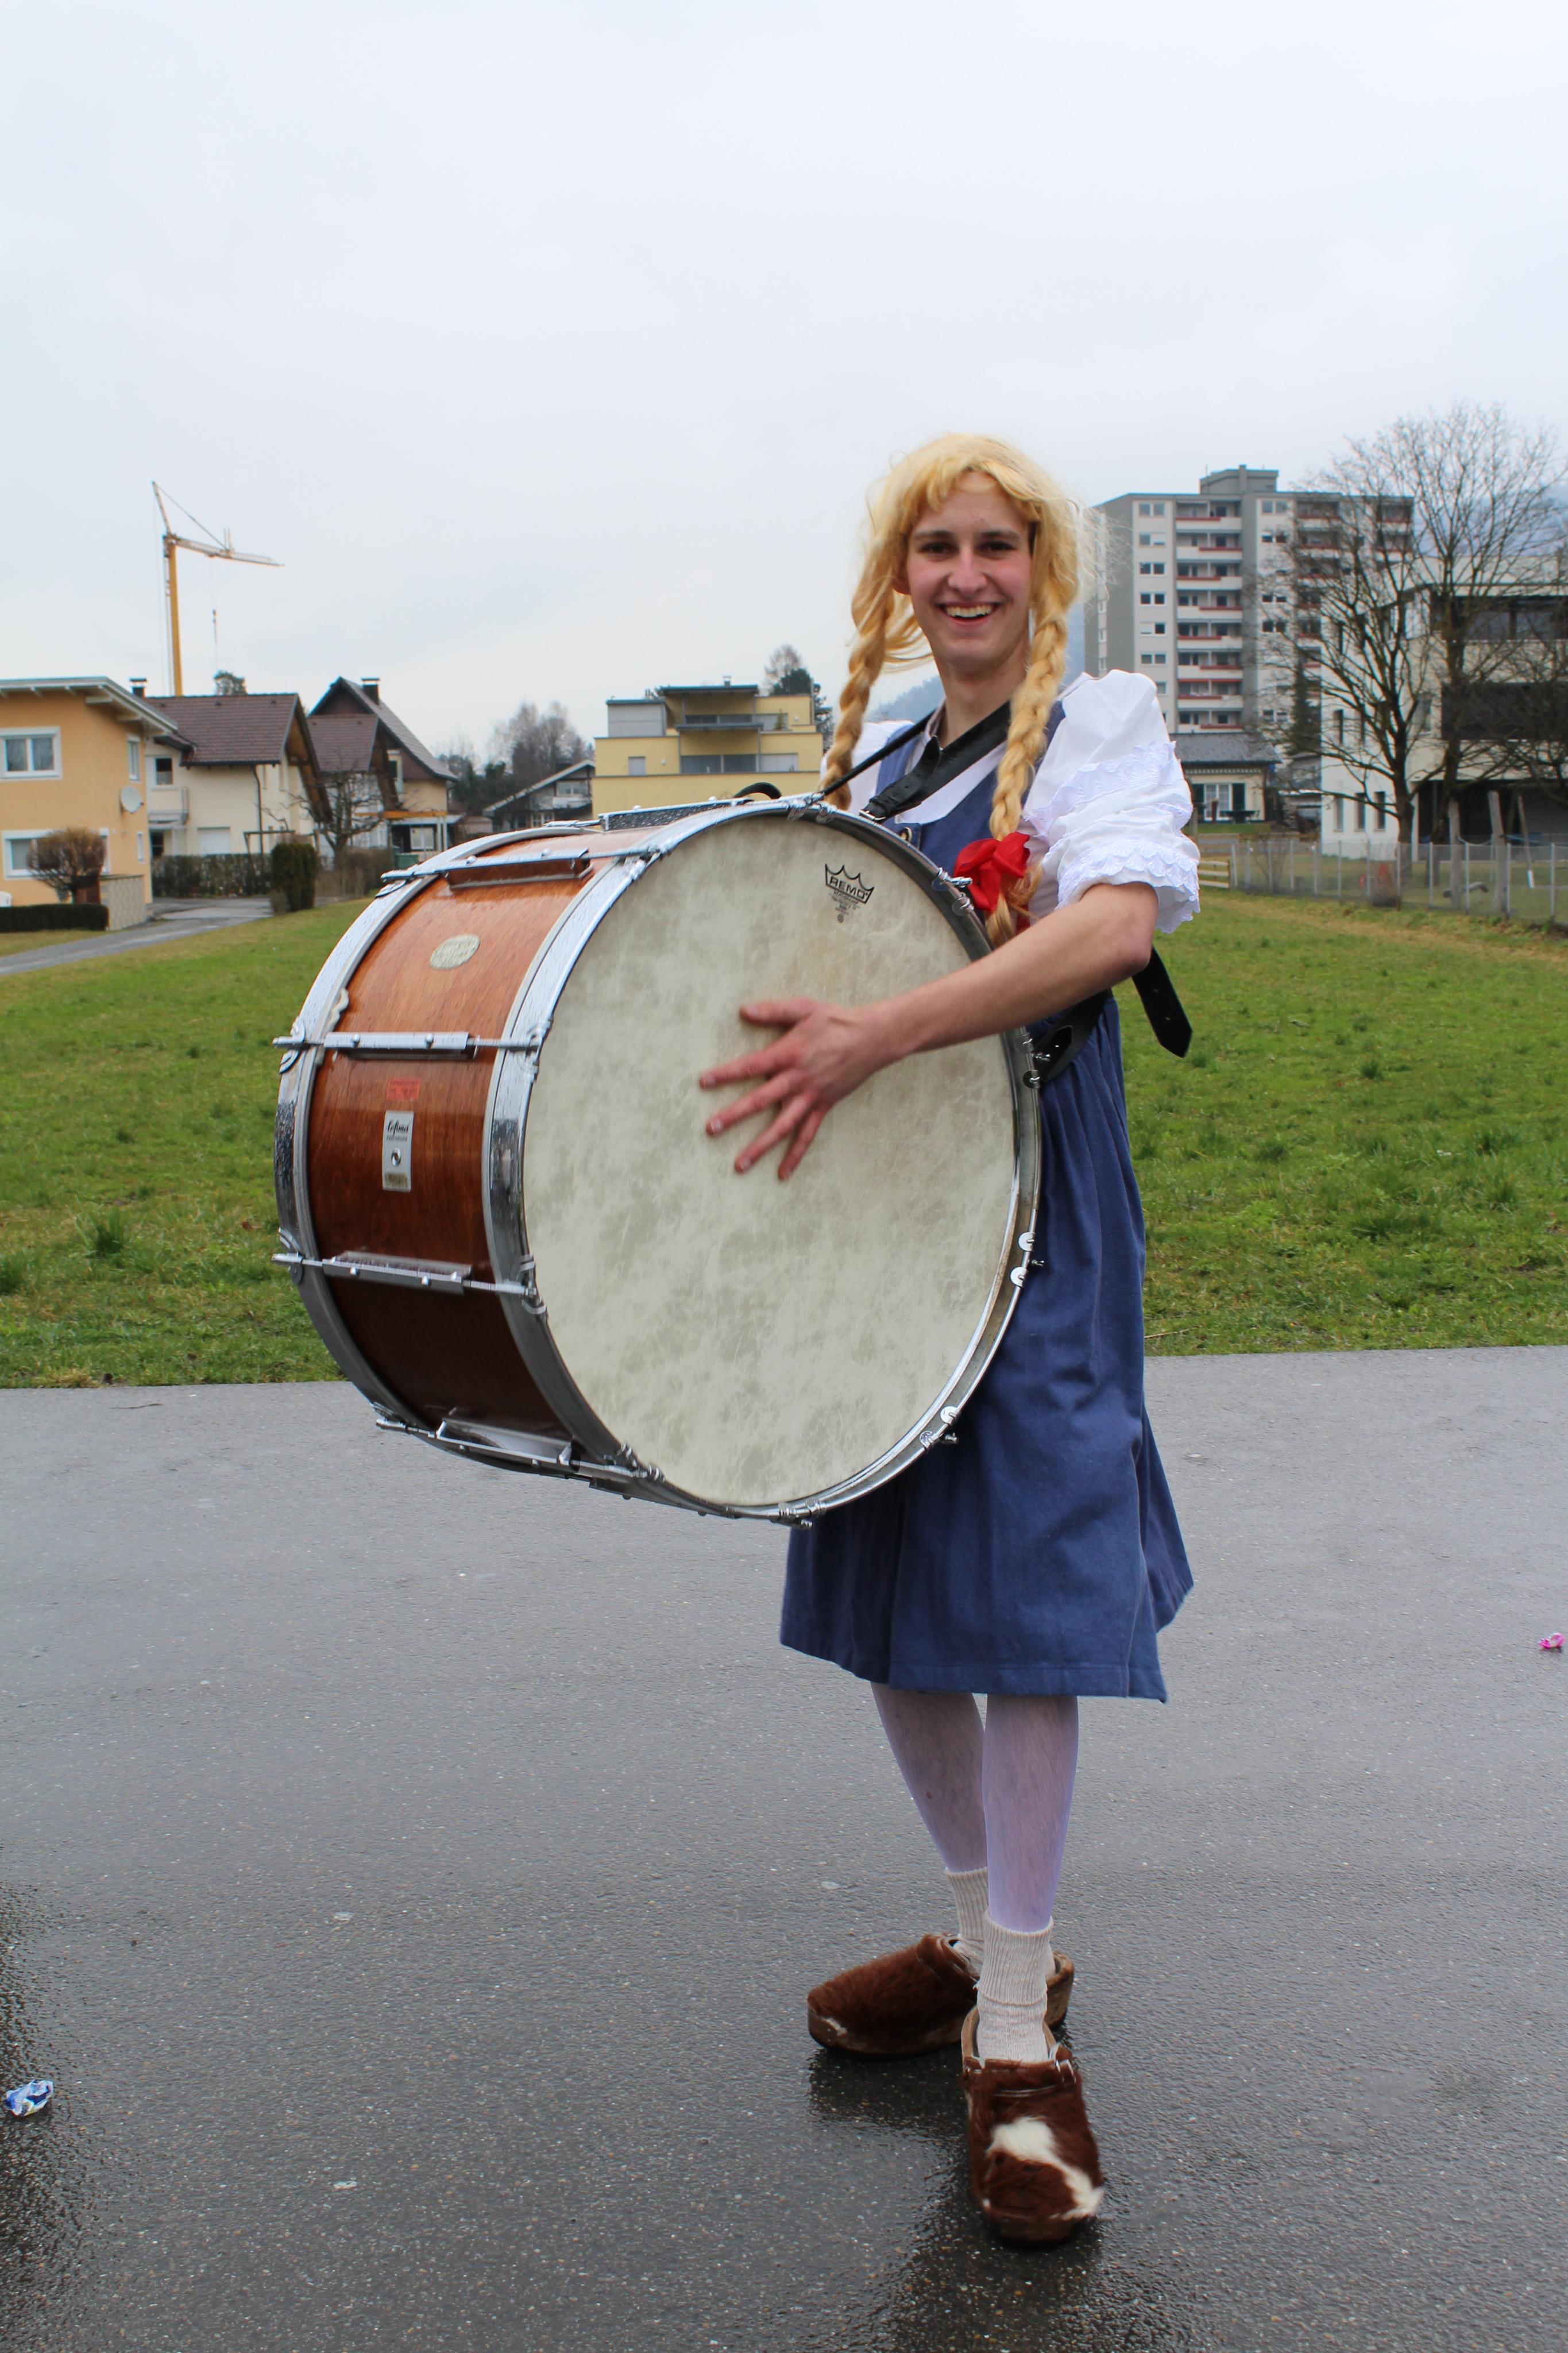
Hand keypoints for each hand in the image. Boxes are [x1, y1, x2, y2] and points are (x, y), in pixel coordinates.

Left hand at [699, 998, 890, 1178]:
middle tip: (710, 1129)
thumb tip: (743, 1011)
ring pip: (781, 1127)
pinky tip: (782, 1173)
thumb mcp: (804, 1008)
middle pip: (760, 1101)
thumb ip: (773, 1011)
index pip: (750, 1066)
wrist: (873, 1039)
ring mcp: (811, 1097)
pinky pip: (807, 1136)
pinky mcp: (823, 1107)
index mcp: (789, 1053)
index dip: (726, 1074)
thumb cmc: (836, 1021)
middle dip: (733, 1115)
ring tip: (739, 1165)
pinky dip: (795, 1156)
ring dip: (759, 1147)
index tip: (703, 1083)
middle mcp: (797, 1079)